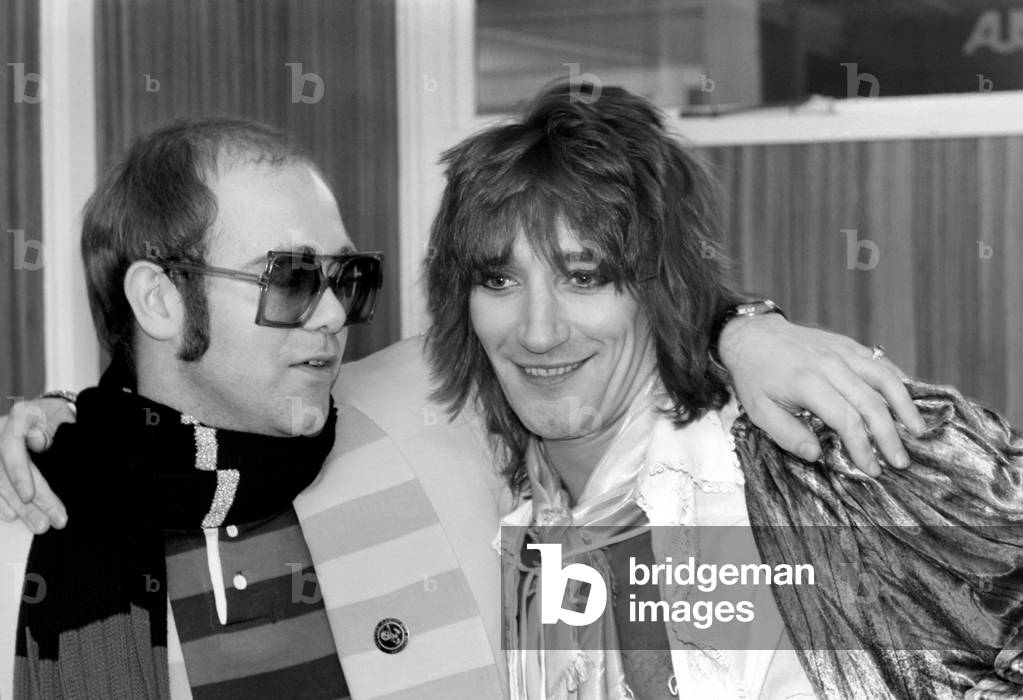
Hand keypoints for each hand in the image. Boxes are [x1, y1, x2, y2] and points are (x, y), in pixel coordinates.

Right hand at [0, 398, 74, 532]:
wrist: (53, 412)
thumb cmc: (60, 417)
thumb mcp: (62, 416)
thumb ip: (50, 428)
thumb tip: (37, 441)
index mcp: (19, 417)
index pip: (10, 447)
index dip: (18, 474)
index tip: (29, 497)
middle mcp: (0, 433)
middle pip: (5, 472)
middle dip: (27, 502)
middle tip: (48, 523)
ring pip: (0, 483)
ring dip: (18, 508)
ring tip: (40, 526)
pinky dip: (3, 502)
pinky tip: (12, 516)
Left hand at [719, 314, 924, 476]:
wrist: (753, 336)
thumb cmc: (755, 377)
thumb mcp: (759, 411)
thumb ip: (788, 435)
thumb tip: (817, 456)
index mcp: (808, 383)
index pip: (846, 420)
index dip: (862, 447)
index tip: (871, 469)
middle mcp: (830, 365)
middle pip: (871, 403)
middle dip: (889, 436)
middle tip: (901, 461)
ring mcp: (842, 352)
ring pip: (884, 378)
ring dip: (905, 406)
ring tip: (918, 431)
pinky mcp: (847, 344)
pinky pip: (879, 362)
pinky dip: (898, 380)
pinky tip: (909, 398)